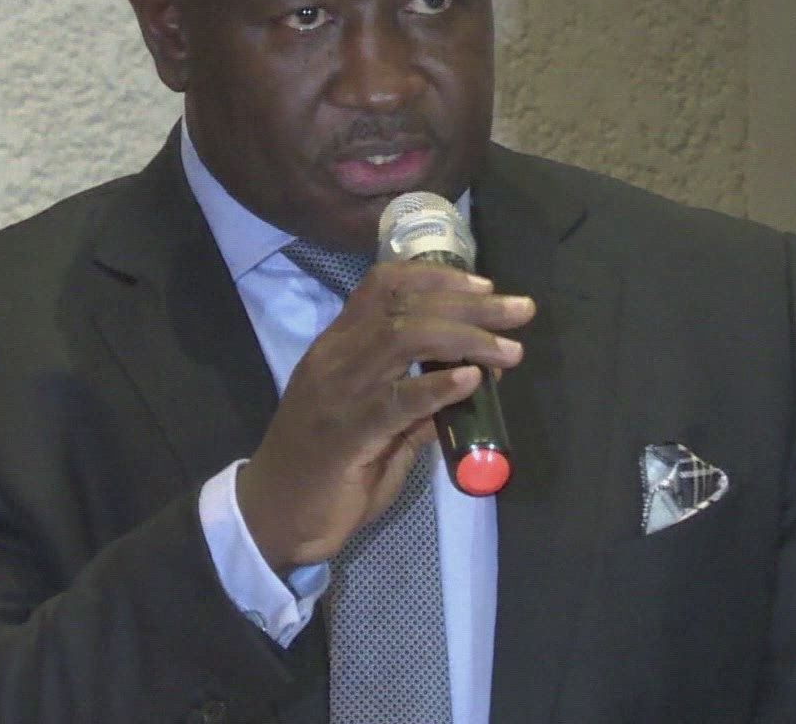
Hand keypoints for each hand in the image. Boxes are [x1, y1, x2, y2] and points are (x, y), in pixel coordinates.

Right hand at [237, 260, 533, 571]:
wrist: (275, 516)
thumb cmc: (324, 471)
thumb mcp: (374, 427)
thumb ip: (414, 406)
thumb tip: (464, 386)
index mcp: (338, 346)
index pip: (383, 286)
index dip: (438, 278)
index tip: (485, 286)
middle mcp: (336, 357)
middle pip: (405, 307)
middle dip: (469, 304)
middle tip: (520, 310)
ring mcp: (339, 392)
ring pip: (403, 339)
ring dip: (465, 338)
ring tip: (508, 350)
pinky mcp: (346, 434)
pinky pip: (396, 400)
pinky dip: (436, 385)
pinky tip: (471, 381)